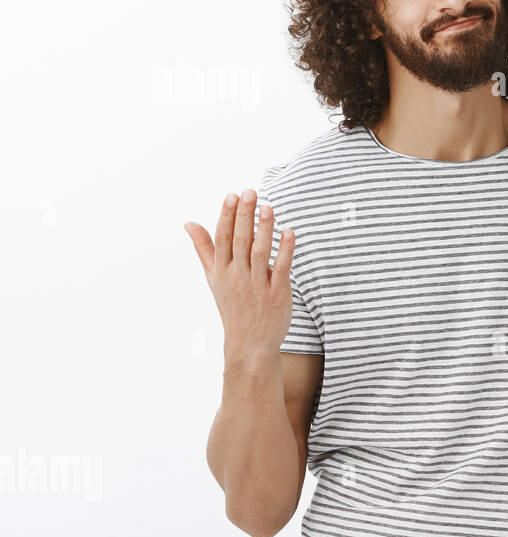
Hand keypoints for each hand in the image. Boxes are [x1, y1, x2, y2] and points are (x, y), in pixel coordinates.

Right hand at [183, 188, 295, 362]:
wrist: (249, 344)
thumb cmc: (232, 306)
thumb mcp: (214, 278)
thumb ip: (204, 248)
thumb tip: (189, 222)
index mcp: (221, 271)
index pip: (222, 238)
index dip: (227, 216)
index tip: (231, 195)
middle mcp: (237, 277)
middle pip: (240, 241)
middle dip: (244, 216)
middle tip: (250, 192)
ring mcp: (258, 286)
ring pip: (261, 252)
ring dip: (264, 229)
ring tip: (268, 206)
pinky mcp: (277, 294)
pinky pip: (282, 268)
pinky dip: (286, 249)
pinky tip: (289, 231)